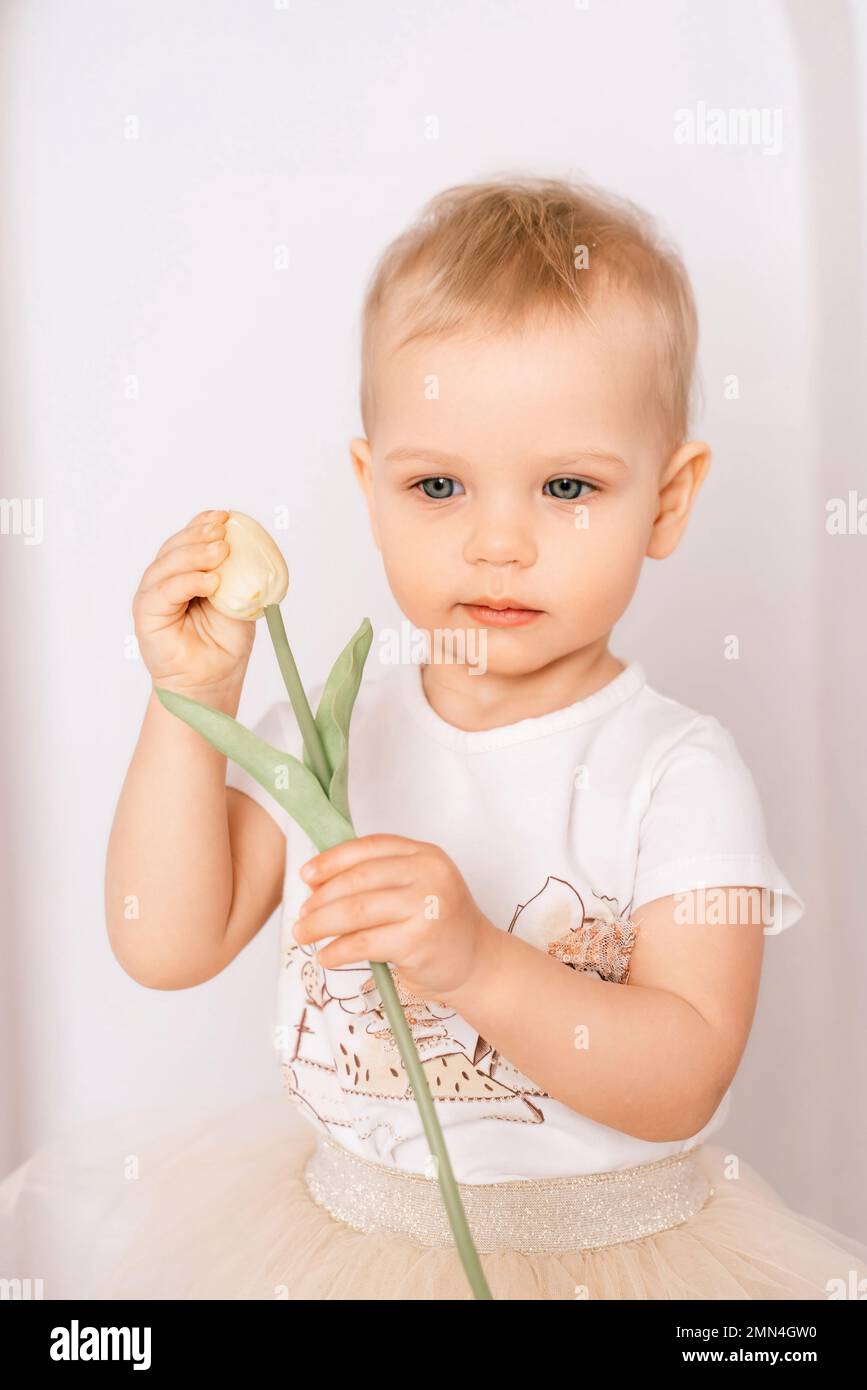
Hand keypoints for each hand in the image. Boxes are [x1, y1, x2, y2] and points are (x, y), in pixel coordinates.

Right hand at [133, 509, 254, 698]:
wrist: (214, 678)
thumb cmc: (224, 643)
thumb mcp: (239, 599)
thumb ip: (236, 574)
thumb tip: (244, 544)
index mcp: (183, 572)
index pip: (187, 540)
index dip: (202, 523)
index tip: (225, 515)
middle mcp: (164, 581)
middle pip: (175, 547)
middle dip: (199, 535)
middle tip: (223, 531)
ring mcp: (152, 597)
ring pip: (166, 565)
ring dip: (194, 555)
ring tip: (220, 553)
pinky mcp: (146, 615)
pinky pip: (164, 591)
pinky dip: (187, 582)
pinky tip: (210, 581)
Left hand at [293, 833, 492, 1002]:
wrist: (478, 962)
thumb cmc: (438, 925)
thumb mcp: (416, 887)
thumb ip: (379, 879)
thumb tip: (317, 884)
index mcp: (425, 854)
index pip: (370, 848)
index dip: (332, 860)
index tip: (306, 876)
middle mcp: (428, 874)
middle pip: (358, 880)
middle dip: (321, 898)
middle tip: (302, 914)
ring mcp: (426, 906)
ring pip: (356, 911)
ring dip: (321, 924)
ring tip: (303, 934)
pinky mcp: (418, 940)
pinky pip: (364, 943)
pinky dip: (338, 951)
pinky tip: (326, 956)